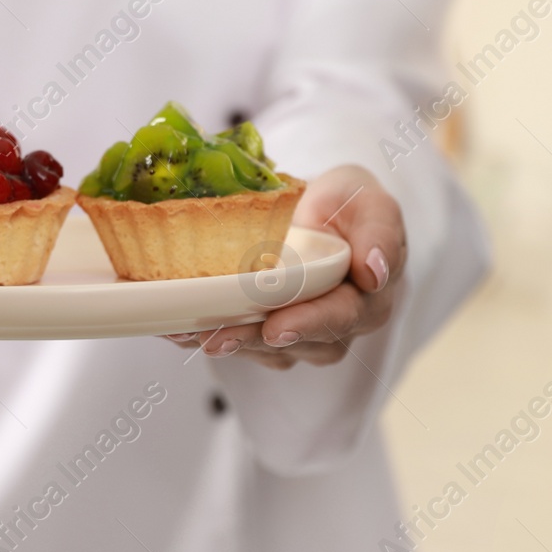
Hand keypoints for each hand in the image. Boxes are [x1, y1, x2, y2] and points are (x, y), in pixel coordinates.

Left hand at [165, 165, 404, 369]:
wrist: (324, 213)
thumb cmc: (349, 205)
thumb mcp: (370, 201)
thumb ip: (379, 231)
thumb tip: (375, 271)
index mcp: (367, 299)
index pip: (339, 317)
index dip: (307, 324)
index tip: (276, 327)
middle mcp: (334, 327)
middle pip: (292, 342)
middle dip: (250, 340)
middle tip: (215, 338)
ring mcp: (297, 334)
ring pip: (260, 350)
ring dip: (221, 341)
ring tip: (184, 332)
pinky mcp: (264, 334)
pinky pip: (236, 341)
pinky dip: (201, 336)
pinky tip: (172, 327)